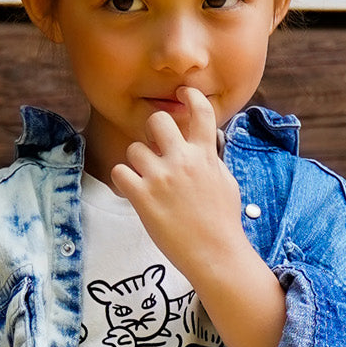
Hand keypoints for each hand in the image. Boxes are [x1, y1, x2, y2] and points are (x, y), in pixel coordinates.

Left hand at [111, 87, 245, 285]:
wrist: (215, 254)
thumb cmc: (223, 222)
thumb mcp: (226, 182)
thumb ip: (212, 159)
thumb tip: (206, 144)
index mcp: (205, 155)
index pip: (201, 112)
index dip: (191, 95)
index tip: (183, 92)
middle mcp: (183, 161)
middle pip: (157, 120)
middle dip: (152, 130)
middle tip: (154, 147)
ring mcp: (161, 178)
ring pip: (134, 148)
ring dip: (137, 162)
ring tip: (146, 179)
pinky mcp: (143, 197)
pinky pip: (119, 172)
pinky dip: (123, 180)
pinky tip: (133, 191)